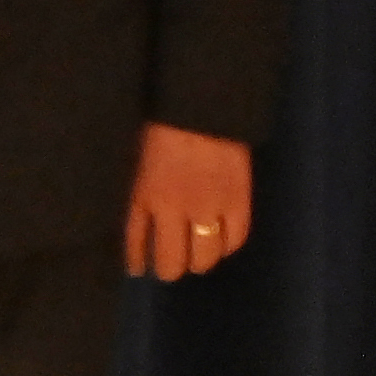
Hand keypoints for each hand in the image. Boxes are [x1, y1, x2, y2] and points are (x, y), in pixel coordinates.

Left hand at [126, 121, 250, 280]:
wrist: (205, 106)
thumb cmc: (163, 128)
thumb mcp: (138, 163)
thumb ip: (139, 196)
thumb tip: (139, 228)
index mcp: (147, 197)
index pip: (136, 245)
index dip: (136, 262)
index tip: (136, 269)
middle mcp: (177, 210)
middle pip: (174, 263)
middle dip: (169, 270)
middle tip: (169, 266)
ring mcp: (211, 208)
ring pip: (206, 257)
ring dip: (199, 262)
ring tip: (195, 257)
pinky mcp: (239, 201)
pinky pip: (235, 239)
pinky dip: (226, 246)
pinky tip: (220, 243)